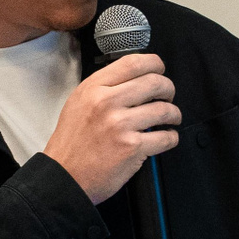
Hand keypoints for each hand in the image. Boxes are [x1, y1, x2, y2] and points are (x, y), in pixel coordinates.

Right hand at [45, 54, 180, 204]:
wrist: (64, 176)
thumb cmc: (72, 143)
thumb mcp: (79, 103)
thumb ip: (104, 88)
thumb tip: (135, 79)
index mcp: (93, 88)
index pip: (133, 63)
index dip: (155, 64)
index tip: (160, 71)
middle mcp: (106, 102)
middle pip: (155, 82)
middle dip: (169, 90)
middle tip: (168, 97)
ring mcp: (120, 125)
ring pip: (164, 110)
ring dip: (174, 114)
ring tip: (171, 118)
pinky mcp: (132, 147)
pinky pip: (165, 137)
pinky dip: (171, 137)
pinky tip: (167, 137)